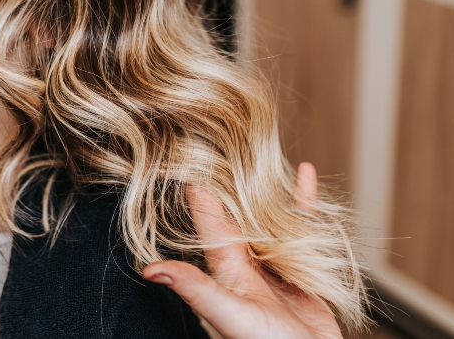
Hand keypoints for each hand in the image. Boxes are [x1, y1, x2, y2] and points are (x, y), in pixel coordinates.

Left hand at [142, 163, 341, 338]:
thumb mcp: (229, 315)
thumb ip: (196, 289)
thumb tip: (148, 270)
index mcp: (226, 268)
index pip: (208, 217)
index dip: (197, 186)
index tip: (184, 150)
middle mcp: (246, 263)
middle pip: (235, 210)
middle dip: (228, 178)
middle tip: (220, 137)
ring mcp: (273, 265)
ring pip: (267, 215)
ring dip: (264, 186)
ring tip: (257, 150)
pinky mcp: (302, 270)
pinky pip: (302, 225)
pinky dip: (303, 199)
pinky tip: (305, 174)